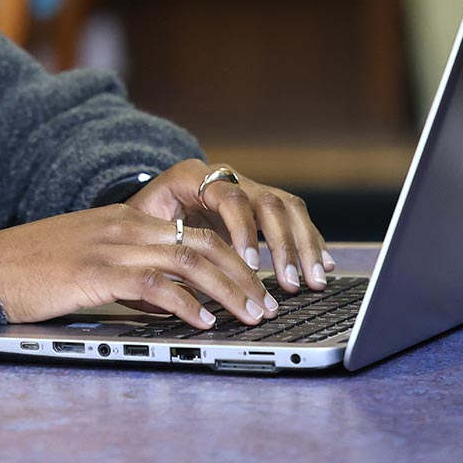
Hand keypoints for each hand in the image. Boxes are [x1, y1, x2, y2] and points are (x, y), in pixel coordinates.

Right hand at [0, 205, 279, 328]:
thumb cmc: (31, 270)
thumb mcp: (88, 262)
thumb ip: (129, 274)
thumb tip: (170, 302)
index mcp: (124, 218)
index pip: (194, 227)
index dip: (232, 253)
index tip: (255, 279)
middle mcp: (124, 225)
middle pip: (202, 241)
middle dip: (243, 274)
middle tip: (267, 302)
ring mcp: (111, 245)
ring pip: (188, 259)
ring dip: (227, 289)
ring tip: (250, 313)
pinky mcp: (96, 270)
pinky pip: (153, 283)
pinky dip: (184, 303)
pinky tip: (201, 321)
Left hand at [123, 159, 337, 294]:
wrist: (143, 201)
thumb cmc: (138, 220)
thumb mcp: (141, 228)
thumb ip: (163, 247)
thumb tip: (188, 286)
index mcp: (193, 176)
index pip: (230, 197)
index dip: (243, 231)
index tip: (251, 265)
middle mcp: (226, 176)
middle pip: (267, 201)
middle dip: (284, 245)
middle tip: (290, 282)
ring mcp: (247, 188)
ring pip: (288, 207)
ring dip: (304, 245)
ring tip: (314, 280)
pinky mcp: (261, 204)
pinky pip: (293, 216)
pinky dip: (310, 240)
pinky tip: (324, 265)